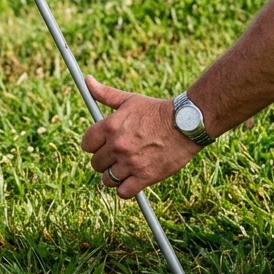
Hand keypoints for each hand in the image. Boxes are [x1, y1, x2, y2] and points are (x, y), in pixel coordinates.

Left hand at [80, 76, 201, 198]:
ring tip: (123, 169)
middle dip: (104, 161)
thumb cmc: (156, 110)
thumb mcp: (129, 100)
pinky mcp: (145, 176)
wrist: (186, 123)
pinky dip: (125, 189)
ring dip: (113, 176)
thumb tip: (88, 81)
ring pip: (107, 179)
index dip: (93, 146)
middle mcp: (117, 146)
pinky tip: (131, 181)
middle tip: (115, 157)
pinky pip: (123, 192)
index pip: (86, 145)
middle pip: (95, 163)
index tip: (101, 145)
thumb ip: (105, 93)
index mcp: (109, 127)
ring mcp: (130, 162)